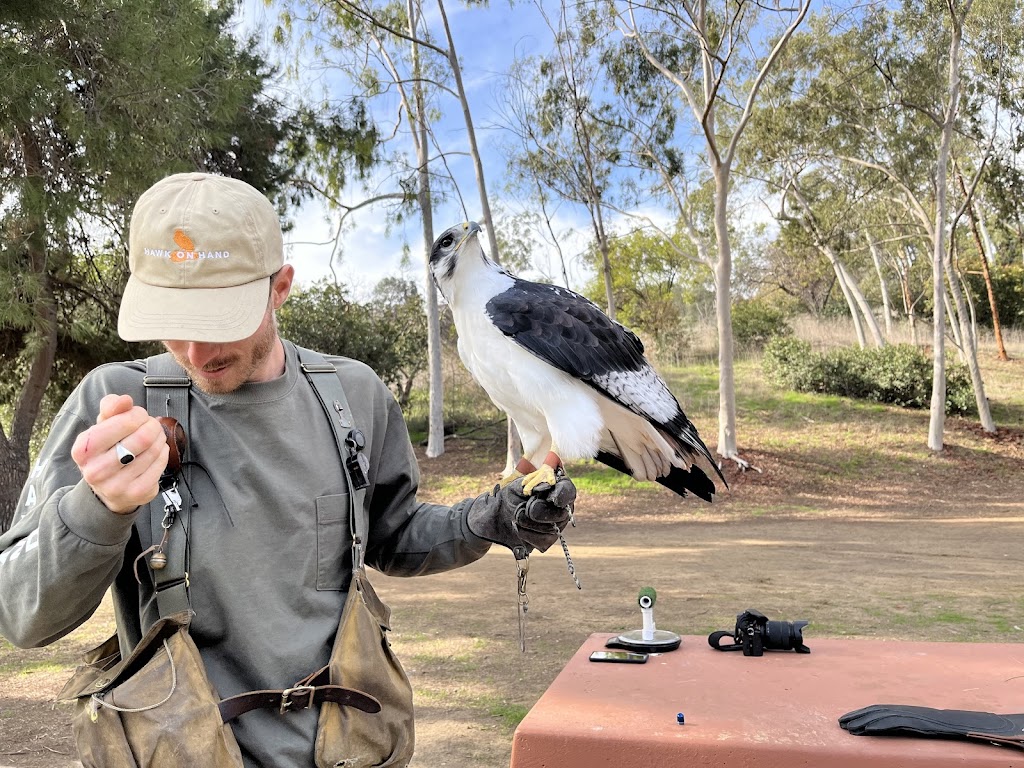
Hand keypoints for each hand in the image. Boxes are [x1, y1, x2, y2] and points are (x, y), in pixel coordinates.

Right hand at [71, 394, 169, 513]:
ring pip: (154, 450)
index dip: (138, 414)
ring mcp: (116, 485)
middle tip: (151, 425)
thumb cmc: (107, 450)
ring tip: (154, 437)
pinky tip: (157, 452)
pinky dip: (163, 453)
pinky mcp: (136, 493)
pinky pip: (161, 464)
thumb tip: (124, 400)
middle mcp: (96, 470)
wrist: (108, 489)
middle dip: (152, 426)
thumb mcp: (103, 426)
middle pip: (143, 437)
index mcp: (83, 449)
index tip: (139, 415)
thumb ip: (111, 407)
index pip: (123, 422)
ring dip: (159, 438)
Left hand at [467, 475, 575, 553]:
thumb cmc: (511, 495)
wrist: (495, 515)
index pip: (568, 492)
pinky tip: (518, 528)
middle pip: (561, 514)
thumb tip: (547, 487)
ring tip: (517, 516)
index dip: (562, 496)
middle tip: (526, 508)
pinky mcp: (547, 541)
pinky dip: (527, 534)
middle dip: (540, 512)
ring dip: (530, 523)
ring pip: (552, 530)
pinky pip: (543, 542)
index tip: (551, 499)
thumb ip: (534, 484)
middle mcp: (561, 508)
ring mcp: (556, 526)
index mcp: (558, 489)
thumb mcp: (520, 485)